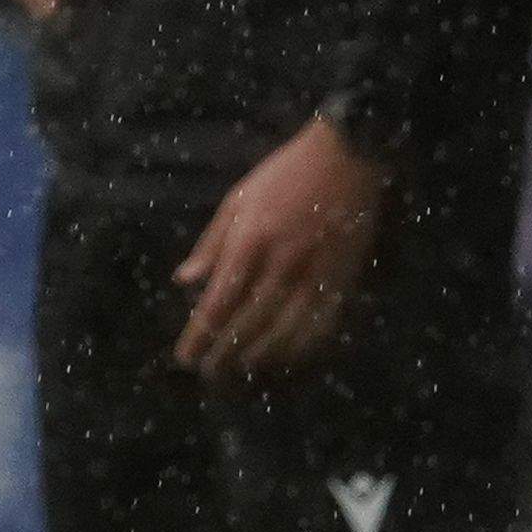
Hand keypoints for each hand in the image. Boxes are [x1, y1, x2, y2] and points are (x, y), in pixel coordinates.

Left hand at [172, 113, 386, 378]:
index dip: (200, 336)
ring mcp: (315, 276)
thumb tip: (184, 281)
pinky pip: (320, 326)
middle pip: (247, 324)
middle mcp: (281, 266)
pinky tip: (285, 358)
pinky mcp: (342, 280)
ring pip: (283, 333)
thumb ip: (211, 244)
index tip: (186, 357)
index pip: (218, 303)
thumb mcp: (237, 200)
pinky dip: (300, 348)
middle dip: (224, 354)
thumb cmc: (285, 175)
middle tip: (209, 373)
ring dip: (258, 357)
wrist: (347, 158)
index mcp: (249, 243)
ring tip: (240, 371)